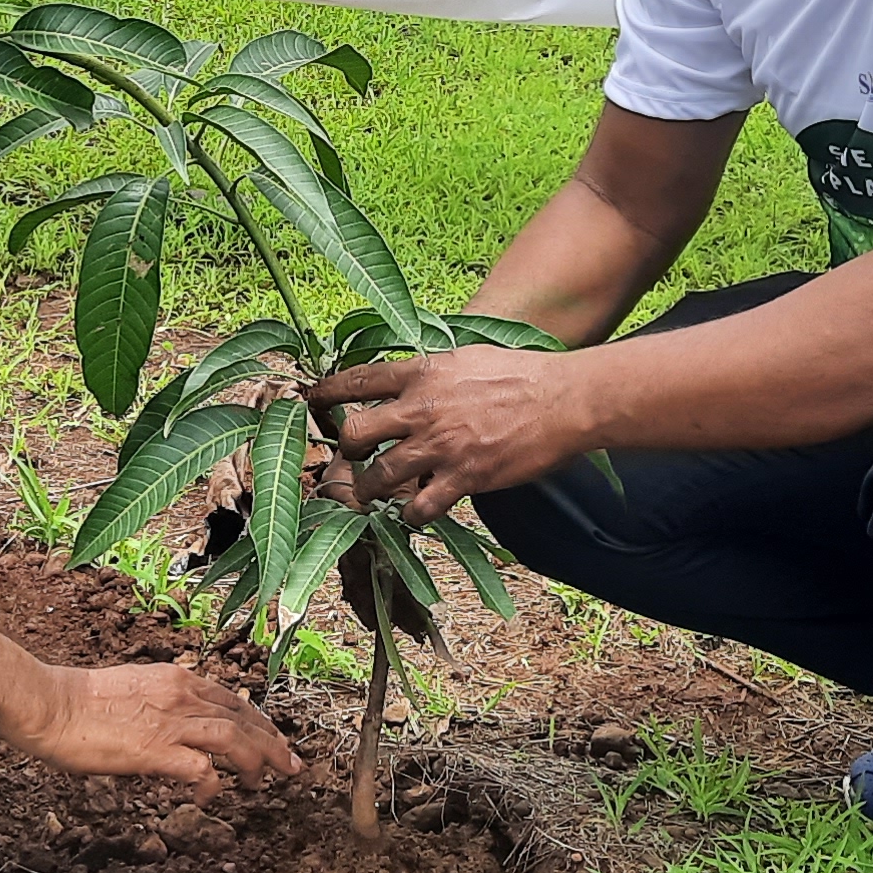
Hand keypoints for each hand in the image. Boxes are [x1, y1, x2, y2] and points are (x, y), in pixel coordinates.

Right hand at [17, 661, 301, 787]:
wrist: (50, 705)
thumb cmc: (79, 703)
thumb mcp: (132, 693)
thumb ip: (159, 706)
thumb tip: (172, 730)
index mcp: (176, 680)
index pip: (232, 698)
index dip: (258, 721)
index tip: (272, 739)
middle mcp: (182, 695)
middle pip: (245, 717)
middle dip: (273, 743)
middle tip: (292, 766)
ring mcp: (172, 722)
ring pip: (236, 739)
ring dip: (257, 762)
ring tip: (262, 784)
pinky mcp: (158, 750)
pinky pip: (203, 771)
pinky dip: (214, 787)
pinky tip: (209, 800)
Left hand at [310, 345, 590, 516]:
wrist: (563, 400)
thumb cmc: (521, 375)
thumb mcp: (467, 357)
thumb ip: (433, 370)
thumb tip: (411, 377)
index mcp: (422, 373)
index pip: (357, 379)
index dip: (326, 393)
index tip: (310, 401)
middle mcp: (421, 409)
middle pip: (355, 434)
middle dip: (344, 450)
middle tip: (349, 458)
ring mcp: (440, 446)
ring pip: (379, 478)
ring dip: (370, 490)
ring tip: (374, 494)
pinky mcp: (463, 477)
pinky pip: (420, 508)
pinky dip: (412, 515)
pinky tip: (415, 513)